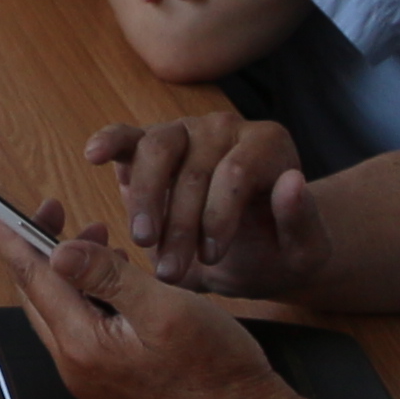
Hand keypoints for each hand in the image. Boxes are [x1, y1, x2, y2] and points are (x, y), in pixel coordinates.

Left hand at [0, 198, 293, 398]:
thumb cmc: (216, 369)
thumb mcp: (163, 309)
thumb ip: (107, 277)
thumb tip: (58, 250)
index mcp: (82, 345)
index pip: (31, 278)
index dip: (6, 237)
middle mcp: (77, 365)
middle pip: (38, 293)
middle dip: (40, 247)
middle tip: (54, 209)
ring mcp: (92, 376)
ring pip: (59, 309)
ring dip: (69, 269)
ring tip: (98, 236)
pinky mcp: (110, 379)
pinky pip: (81, 325)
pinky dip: (87, 292)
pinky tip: (115, 277)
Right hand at [87, 112, 320, 293]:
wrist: (254, 253)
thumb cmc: (280, 252)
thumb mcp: (304, 252)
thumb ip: (302, 219)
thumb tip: (292, 181)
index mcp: (268, 145)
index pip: (234, 172)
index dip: (218, 217)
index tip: (212, 258)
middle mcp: (226, 128)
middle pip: (193, 166)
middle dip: (179, 223)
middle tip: (170, 270)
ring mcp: (187, 131)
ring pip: (157, 148)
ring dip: (146, 199)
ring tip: (143, 241)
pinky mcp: (151, 143)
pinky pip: (128, 135)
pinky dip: (110, 142)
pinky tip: (94, 155)